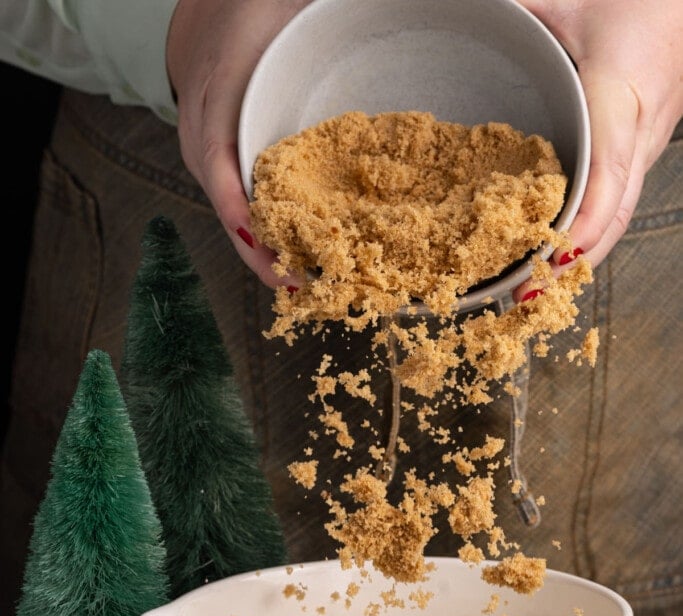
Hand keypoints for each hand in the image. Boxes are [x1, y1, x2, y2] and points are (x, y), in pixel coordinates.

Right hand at [166, 0, 310, 288]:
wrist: (213, 16)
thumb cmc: (247, 13)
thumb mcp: (271, 11)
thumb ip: (291, 13)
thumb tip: (317, 10)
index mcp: (213, 92)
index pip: (214, 149)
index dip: (234, 198)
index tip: (255, 235)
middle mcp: (202, 132)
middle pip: (224, 199)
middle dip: (255, 248)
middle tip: (288, 284)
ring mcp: (207, 155)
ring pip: (231, 212)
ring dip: (261, 252)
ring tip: (295, 286)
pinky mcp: (221, 169)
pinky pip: (238, 208)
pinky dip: (261, 239)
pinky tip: (289, 262)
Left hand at [513, 0, 682, 297]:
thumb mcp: (569, 1)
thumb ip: (525, 12)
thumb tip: (476, 15)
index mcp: (622, 91)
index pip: (608, 171)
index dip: (585, 222)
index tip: (555, 257)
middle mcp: (641, 129)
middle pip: (615, 212)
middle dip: (574, 261)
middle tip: (529, 295)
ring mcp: (646, 144)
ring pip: (618, 215)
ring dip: (580, 258)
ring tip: (535, 291)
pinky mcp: (641, 149)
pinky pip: (617, 203)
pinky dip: (588, 237)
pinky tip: (557, 257)